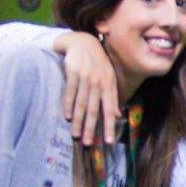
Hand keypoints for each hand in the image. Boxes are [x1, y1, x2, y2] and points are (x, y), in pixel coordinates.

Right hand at [54, 31, 118, 145]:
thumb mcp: (109, 79)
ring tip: (76, 134)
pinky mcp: (74, 72)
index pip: (109, 110)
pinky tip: (67, 116)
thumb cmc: (98, 64)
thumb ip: (112, 97)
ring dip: (78, 121)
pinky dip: (68, 105)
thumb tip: (118, 115)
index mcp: (109, 86)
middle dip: (91, 128)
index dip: (109, 125)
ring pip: (81, 104)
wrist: (84, 43)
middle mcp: (99, 83)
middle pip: (94, 110)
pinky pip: (70, 92)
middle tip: (88, 143)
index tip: (108, 141)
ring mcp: (86, 78)